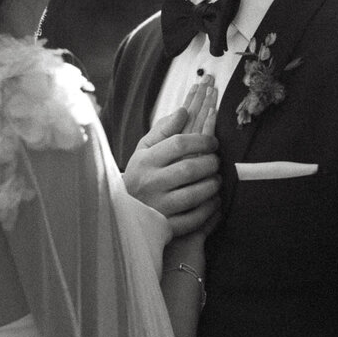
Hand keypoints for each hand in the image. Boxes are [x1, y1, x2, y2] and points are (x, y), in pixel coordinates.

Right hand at [124, 77, 220, 236]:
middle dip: (210, 163)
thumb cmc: (140, 173)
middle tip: (216, 161)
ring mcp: (158, 206)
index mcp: (145, 160)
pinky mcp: (165, 226)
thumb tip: (185, 110)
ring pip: (194, 195)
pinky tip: (214, 202)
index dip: (202, 140)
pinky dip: (209, 211)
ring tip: (216, 180)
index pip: (179, 144)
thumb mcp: (145, 149)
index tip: (213, 142)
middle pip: (190, 169)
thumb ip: (164, 129)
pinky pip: (194, 220)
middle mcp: (150, 183)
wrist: (121, 208)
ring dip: (213, 186)